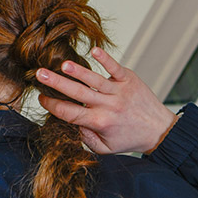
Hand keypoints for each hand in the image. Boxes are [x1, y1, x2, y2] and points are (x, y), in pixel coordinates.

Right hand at [42, 53, 175, 157]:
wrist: (158, 130)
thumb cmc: (128, 138)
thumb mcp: (104, 148)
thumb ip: (85, 138)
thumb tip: (70, 123)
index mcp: (99, 122)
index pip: (70, 113)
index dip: (53, 105)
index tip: (40, 98)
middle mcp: (108, 106)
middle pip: (77, 93)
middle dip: (56, 83)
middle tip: (39, 74)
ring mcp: (119, 91)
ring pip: (94, 80)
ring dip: (78, 71)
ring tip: (62, 65)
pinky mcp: (129, 79)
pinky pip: (115, 68)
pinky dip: (105, 59)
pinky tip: (94, 50)